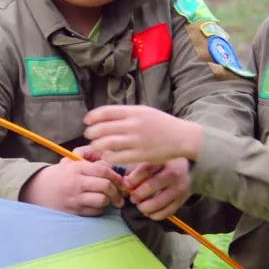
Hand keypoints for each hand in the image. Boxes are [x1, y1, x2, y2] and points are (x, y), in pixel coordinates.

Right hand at [20, 157, 124, 215]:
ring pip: (102, 200)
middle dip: (117, 191)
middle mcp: (76, 183)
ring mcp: (75, 199)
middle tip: (120, 193)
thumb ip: (92, 159)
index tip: (121, 180)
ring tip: (109, 199)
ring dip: (109, 201)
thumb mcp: (73, 161)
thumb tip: (111, 164)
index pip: (103, 170)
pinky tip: (98, 205)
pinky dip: (100, 209)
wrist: (39, 189)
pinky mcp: (74, 212)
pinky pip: (95, 212)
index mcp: (77, 168)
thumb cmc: (62, 174)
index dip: (116, 176)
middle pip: (106, 186)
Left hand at [83, 105, 204, 164]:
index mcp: (135, 111)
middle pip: (103, 128)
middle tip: (88, 135)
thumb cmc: (162, 124)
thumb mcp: (145, 111)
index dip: (93, 116)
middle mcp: (134, 125)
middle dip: (92, 132)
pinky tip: (106, 156)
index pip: (106, 112)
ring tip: (94, 146)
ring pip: (108, 143)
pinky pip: (117, 157)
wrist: (182, 137)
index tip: (86, 121)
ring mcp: (137, 140)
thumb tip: (105, 116)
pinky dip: (108, 157)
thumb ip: (127, 113)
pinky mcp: (140, 155)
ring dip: (97, 145)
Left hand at [124, 158, 191, 220]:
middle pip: (149, 187)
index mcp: (163, 161)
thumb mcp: (154, 162)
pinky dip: (153, 215)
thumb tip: (125, 184)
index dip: (132, 179)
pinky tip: (150, 211)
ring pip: (156, 204)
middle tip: (134, 198)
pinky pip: (164, 213)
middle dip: (136, 195)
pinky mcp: (181, 201)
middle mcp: (172, 174)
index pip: (145, 170)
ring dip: (144, 208)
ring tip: (141, 205)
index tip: (127, 184)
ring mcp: (178, 189)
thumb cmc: (166, 166)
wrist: (191, 171)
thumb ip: (138, 171)